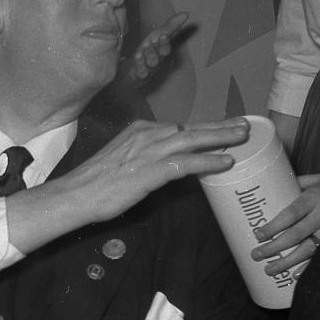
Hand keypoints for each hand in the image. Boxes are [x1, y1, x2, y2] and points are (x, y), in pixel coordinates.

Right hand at [62, 117, 246, 219]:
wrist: (75, 195)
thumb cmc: (93, 183)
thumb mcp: (121, 160)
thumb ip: (144, 157)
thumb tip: (164, 165)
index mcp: (138, 131)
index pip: (178, 126)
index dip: (203, 127)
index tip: (221, 126)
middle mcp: (146, 135)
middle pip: (190, 128)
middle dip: (219, 126)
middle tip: (243, 124)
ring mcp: (148, 152)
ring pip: (192, 140)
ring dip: (220, 138)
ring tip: (242, 138)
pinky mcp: (150, 171)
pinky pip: (186, 163)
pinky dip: (207, 161)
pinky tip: (225, 162)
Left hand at [124, 11, 187, 83]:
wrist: (131, 69)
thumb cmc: (147, 51)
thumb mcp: (157, 36)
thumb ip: (171, 26)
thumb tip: (186, 14)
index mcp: (161, 53)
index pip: (165, 49)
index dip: (165, 43)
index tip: (162, 36)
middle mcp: (155, 63)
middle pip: (159, 58)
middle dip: (157, 50)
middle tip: (153, 42)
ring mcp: (146, 70)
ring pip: (150, 65)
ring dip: (148, 56)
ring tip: (145, 47)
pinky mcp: (136, 76)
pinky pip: (139, 72)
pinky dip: (139, 65)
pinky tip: (137, 56)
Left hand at [249, 169, 319, 276]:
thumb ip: (300, 184)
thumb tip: (273, 186)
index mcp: (315, 196)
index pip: (289, 214)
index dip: (272, 227)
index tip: (257, 235)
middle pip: (295, 235)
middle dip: (273, 248)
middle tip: (256, 255)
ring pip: (308, 249)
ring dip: (287, 262)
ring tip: (270, 270)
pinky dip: (310, 267)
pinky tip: (295, 275)